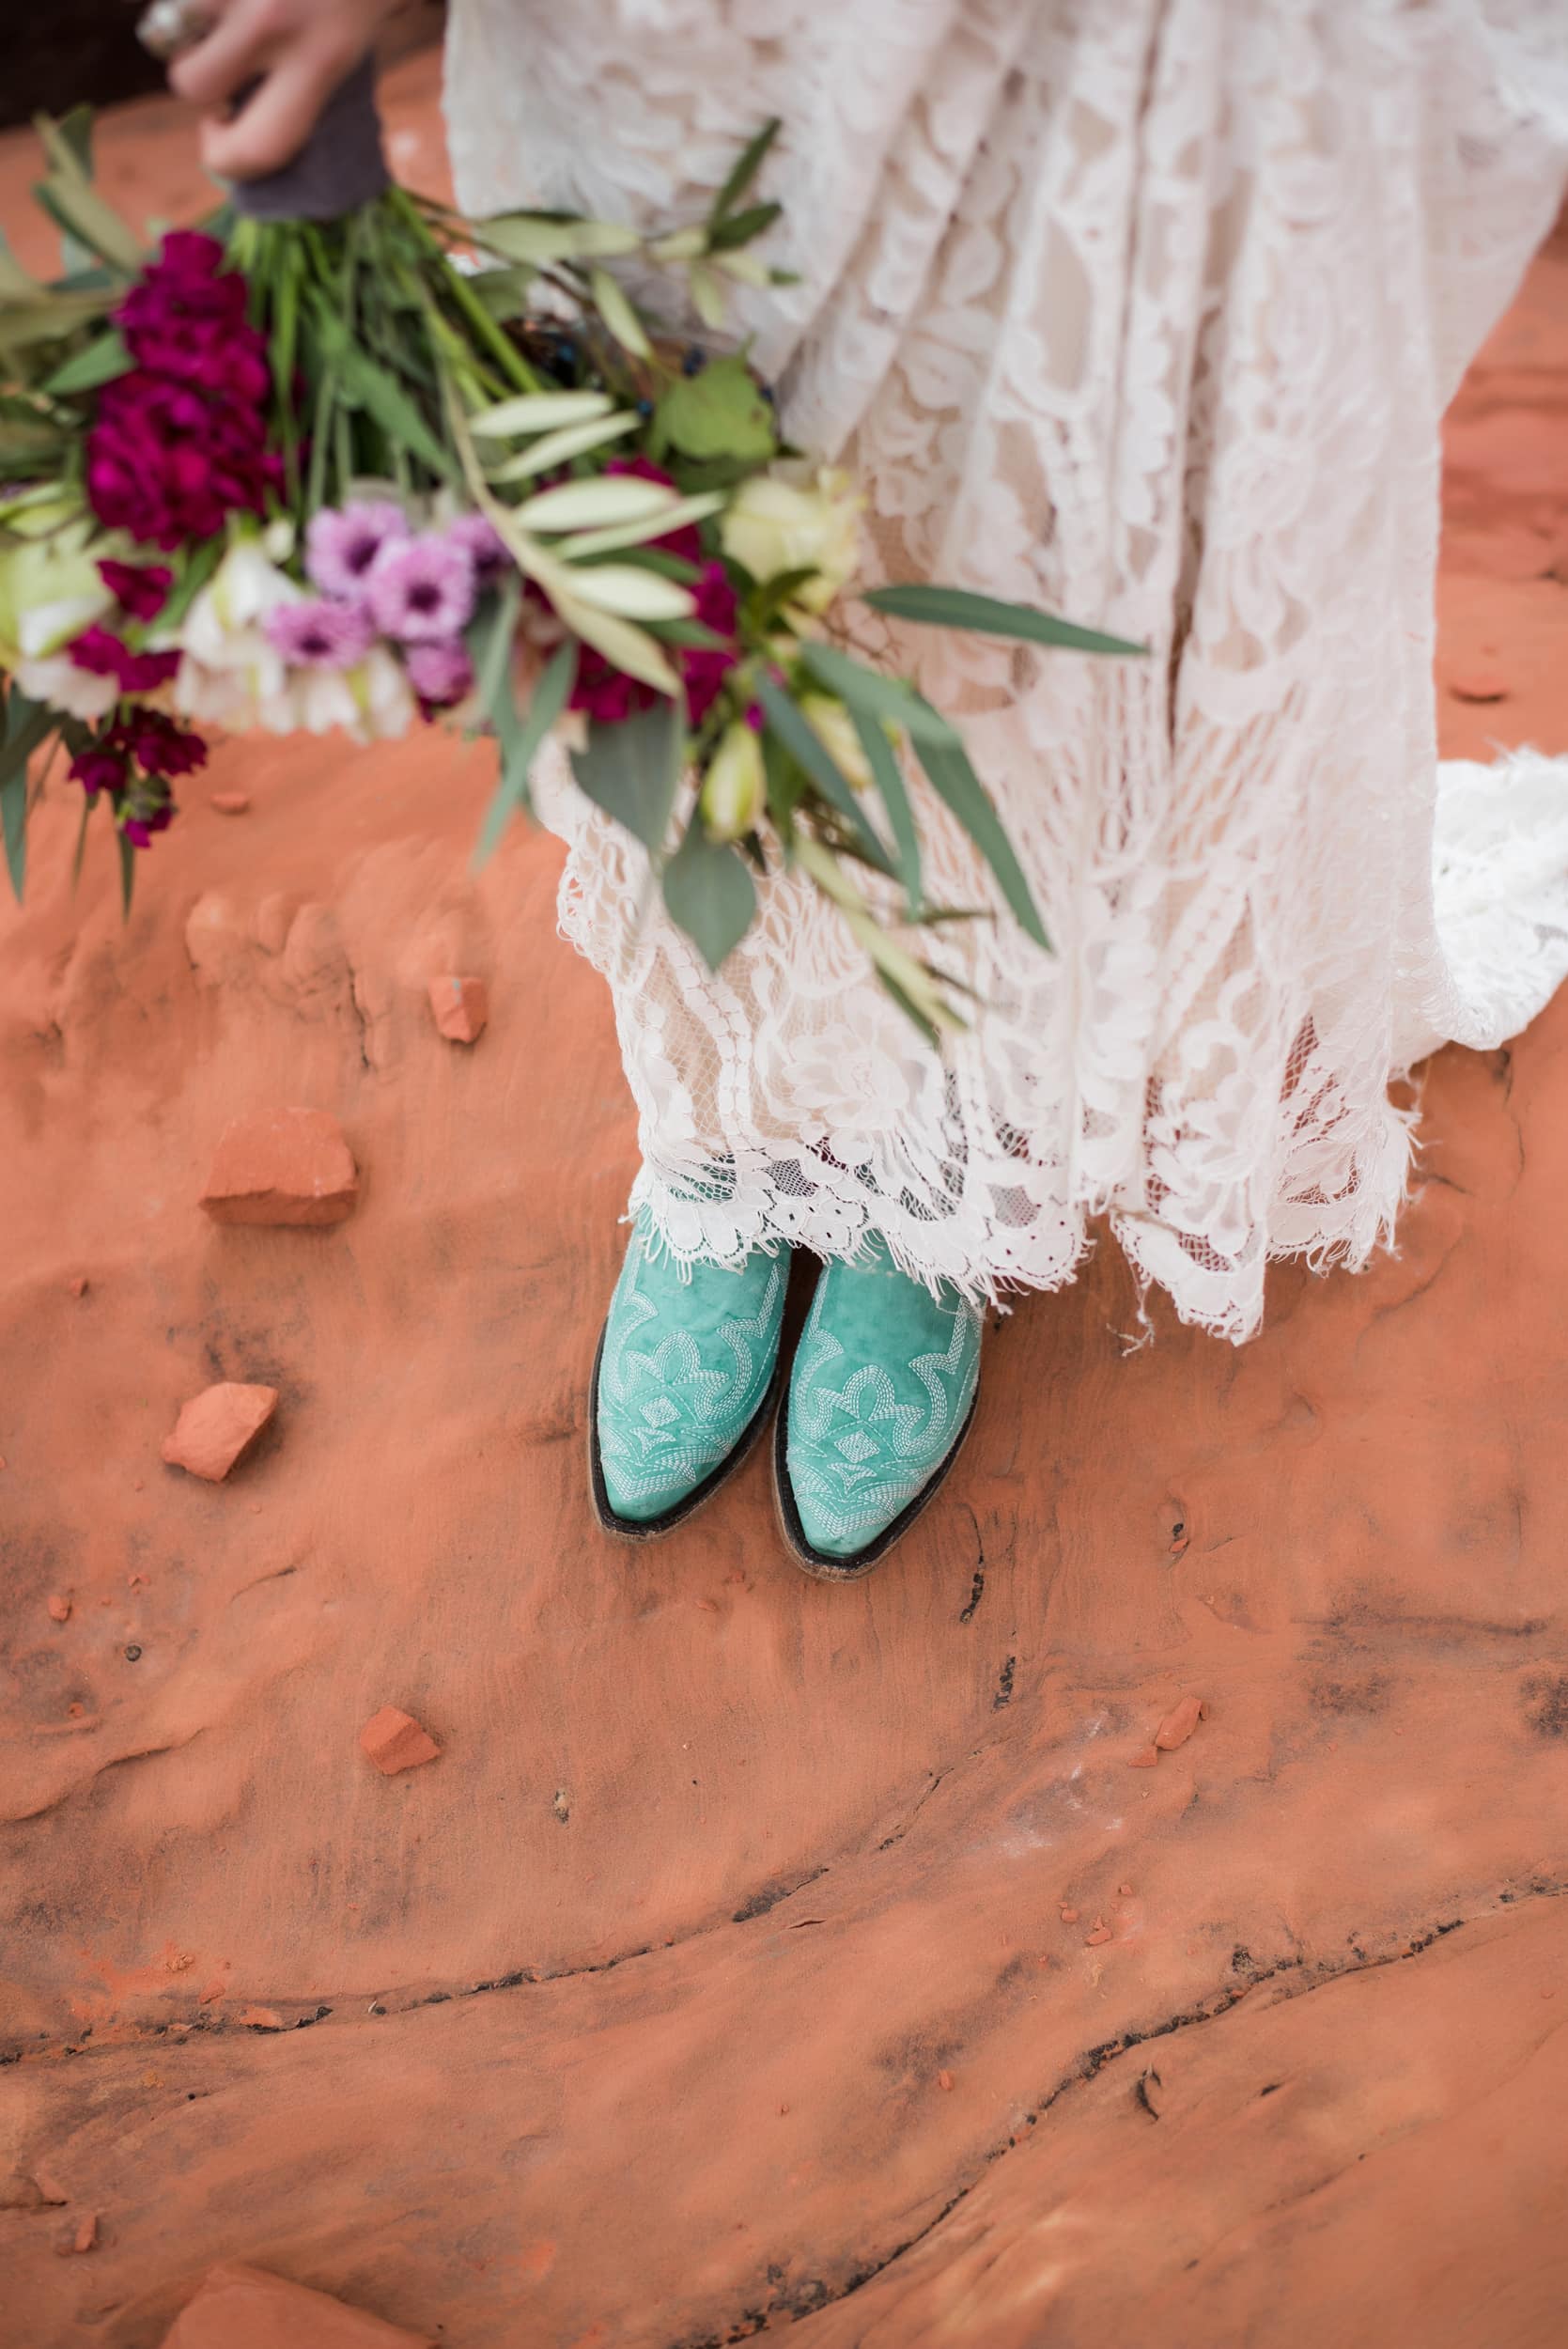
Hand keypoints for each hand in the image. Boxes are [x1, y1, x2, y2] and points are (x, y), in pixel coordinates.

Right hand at [165, 0, 405, 180]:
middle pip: (189, 85)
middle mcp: (277, 22)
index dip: (229, 159)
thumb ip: (314, 68)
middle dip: (196, 73)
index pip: (261, 149)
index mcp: (326, 59)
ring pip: (168, 20)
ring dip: (186, 13)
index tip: (225, 133)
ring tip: (230, 0)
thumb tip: (248, 103)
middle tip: (220, 53)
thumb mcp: (369, 24)